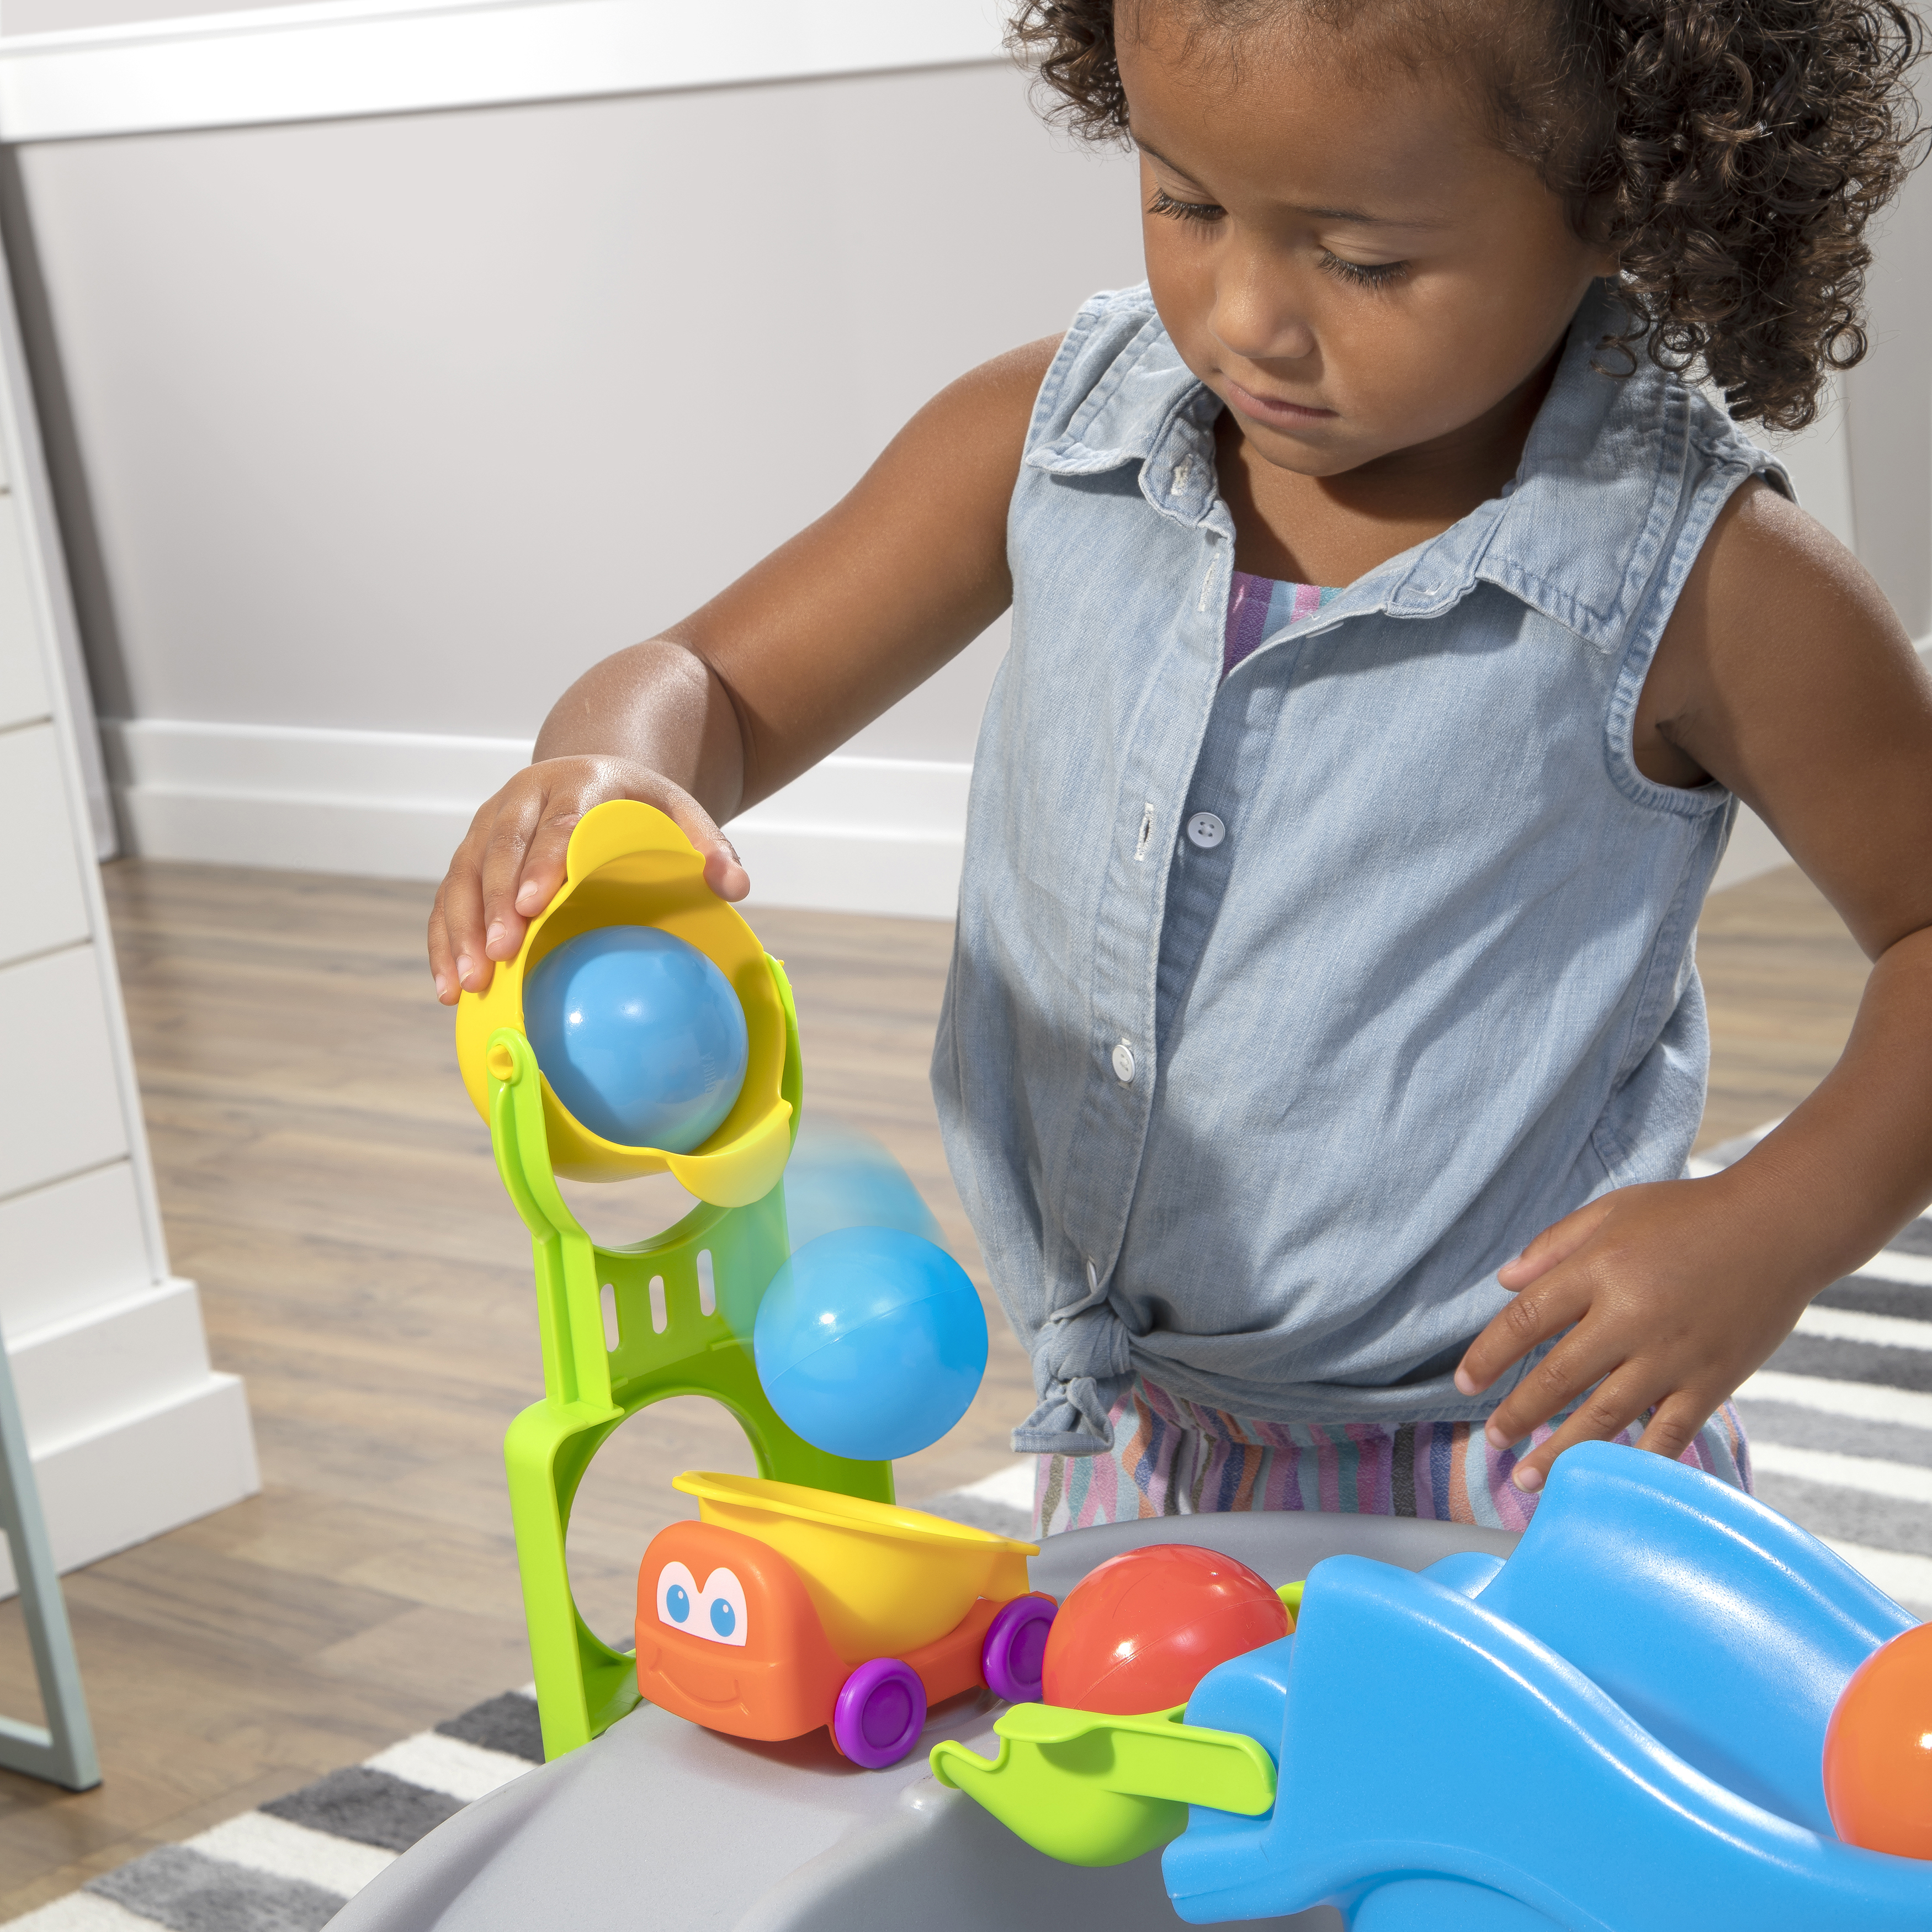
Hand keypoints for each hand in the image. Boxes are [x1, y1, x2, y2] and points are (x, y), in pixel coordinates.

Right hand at [426, 756, 748, 1004]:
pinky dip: (445, 939)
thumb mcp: (680, 812)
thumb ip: (711, 847)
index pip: (556, 823)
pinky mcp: (469, 852)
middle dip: (494, 903)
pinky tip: (449, 986)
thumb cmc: (639, 804)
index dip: (542, 863)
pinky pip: (448, 896)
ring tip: (468, 981)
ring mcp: (489, 824)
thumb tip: (735, 888)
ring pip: (464, 874)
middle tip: (500, 953)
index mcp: (577, 784)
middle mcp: (522, 799)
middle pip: (501, 850)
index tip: (533, 905)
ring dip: (461, 929)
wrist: (590, 772)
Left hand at [1452, 1172, 1813, 1494]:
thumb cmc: (1690, 1213)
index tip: (1465, 1383)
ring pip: (1606, 1416)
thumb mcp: (1613, 1210)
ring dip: (1561, 1451)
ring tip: (1528, 1478)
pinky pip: (1669, 1434)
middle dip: (1517, 1415)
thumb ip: (1554, 1246)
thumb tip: (1504, 1281)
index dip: (1489, 1357)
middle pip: (1558, 1378)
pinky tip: (1610, 1485)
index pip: (1525, 1322)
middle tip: (1492, 1441)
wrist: (1781, 1226)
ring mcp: (1673, 1356)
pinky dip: (1638, 1463)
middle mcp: (1631, 1318)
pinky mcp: (1712, 1382)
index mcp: (1598, 1271)